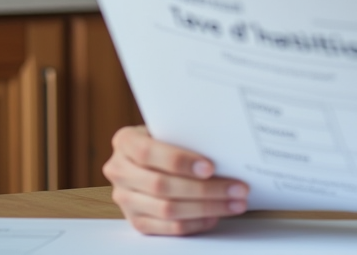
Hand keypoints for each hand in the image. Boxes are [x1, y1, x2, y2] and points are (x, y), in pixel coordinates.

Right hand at [103, 125, 249, 235]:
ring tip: (234, 202)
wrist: (149, 157)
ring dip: (206, 208)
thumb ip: (185, 136)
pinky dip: (195, 223)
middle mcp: (119, 170)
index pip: (148, 152)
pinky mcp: (136, 221)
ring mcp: (125, 199)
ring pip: (167, 209)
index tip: (209, 167)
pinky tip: (215, 216)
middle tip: (236, 188)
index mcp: (125, 141)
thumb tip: (225, 148)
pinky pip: (168, 228)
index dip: (179, 161)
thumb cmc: (167, 139)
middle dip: (204, 189)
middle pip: (161, 185)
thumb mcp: (169, 129)